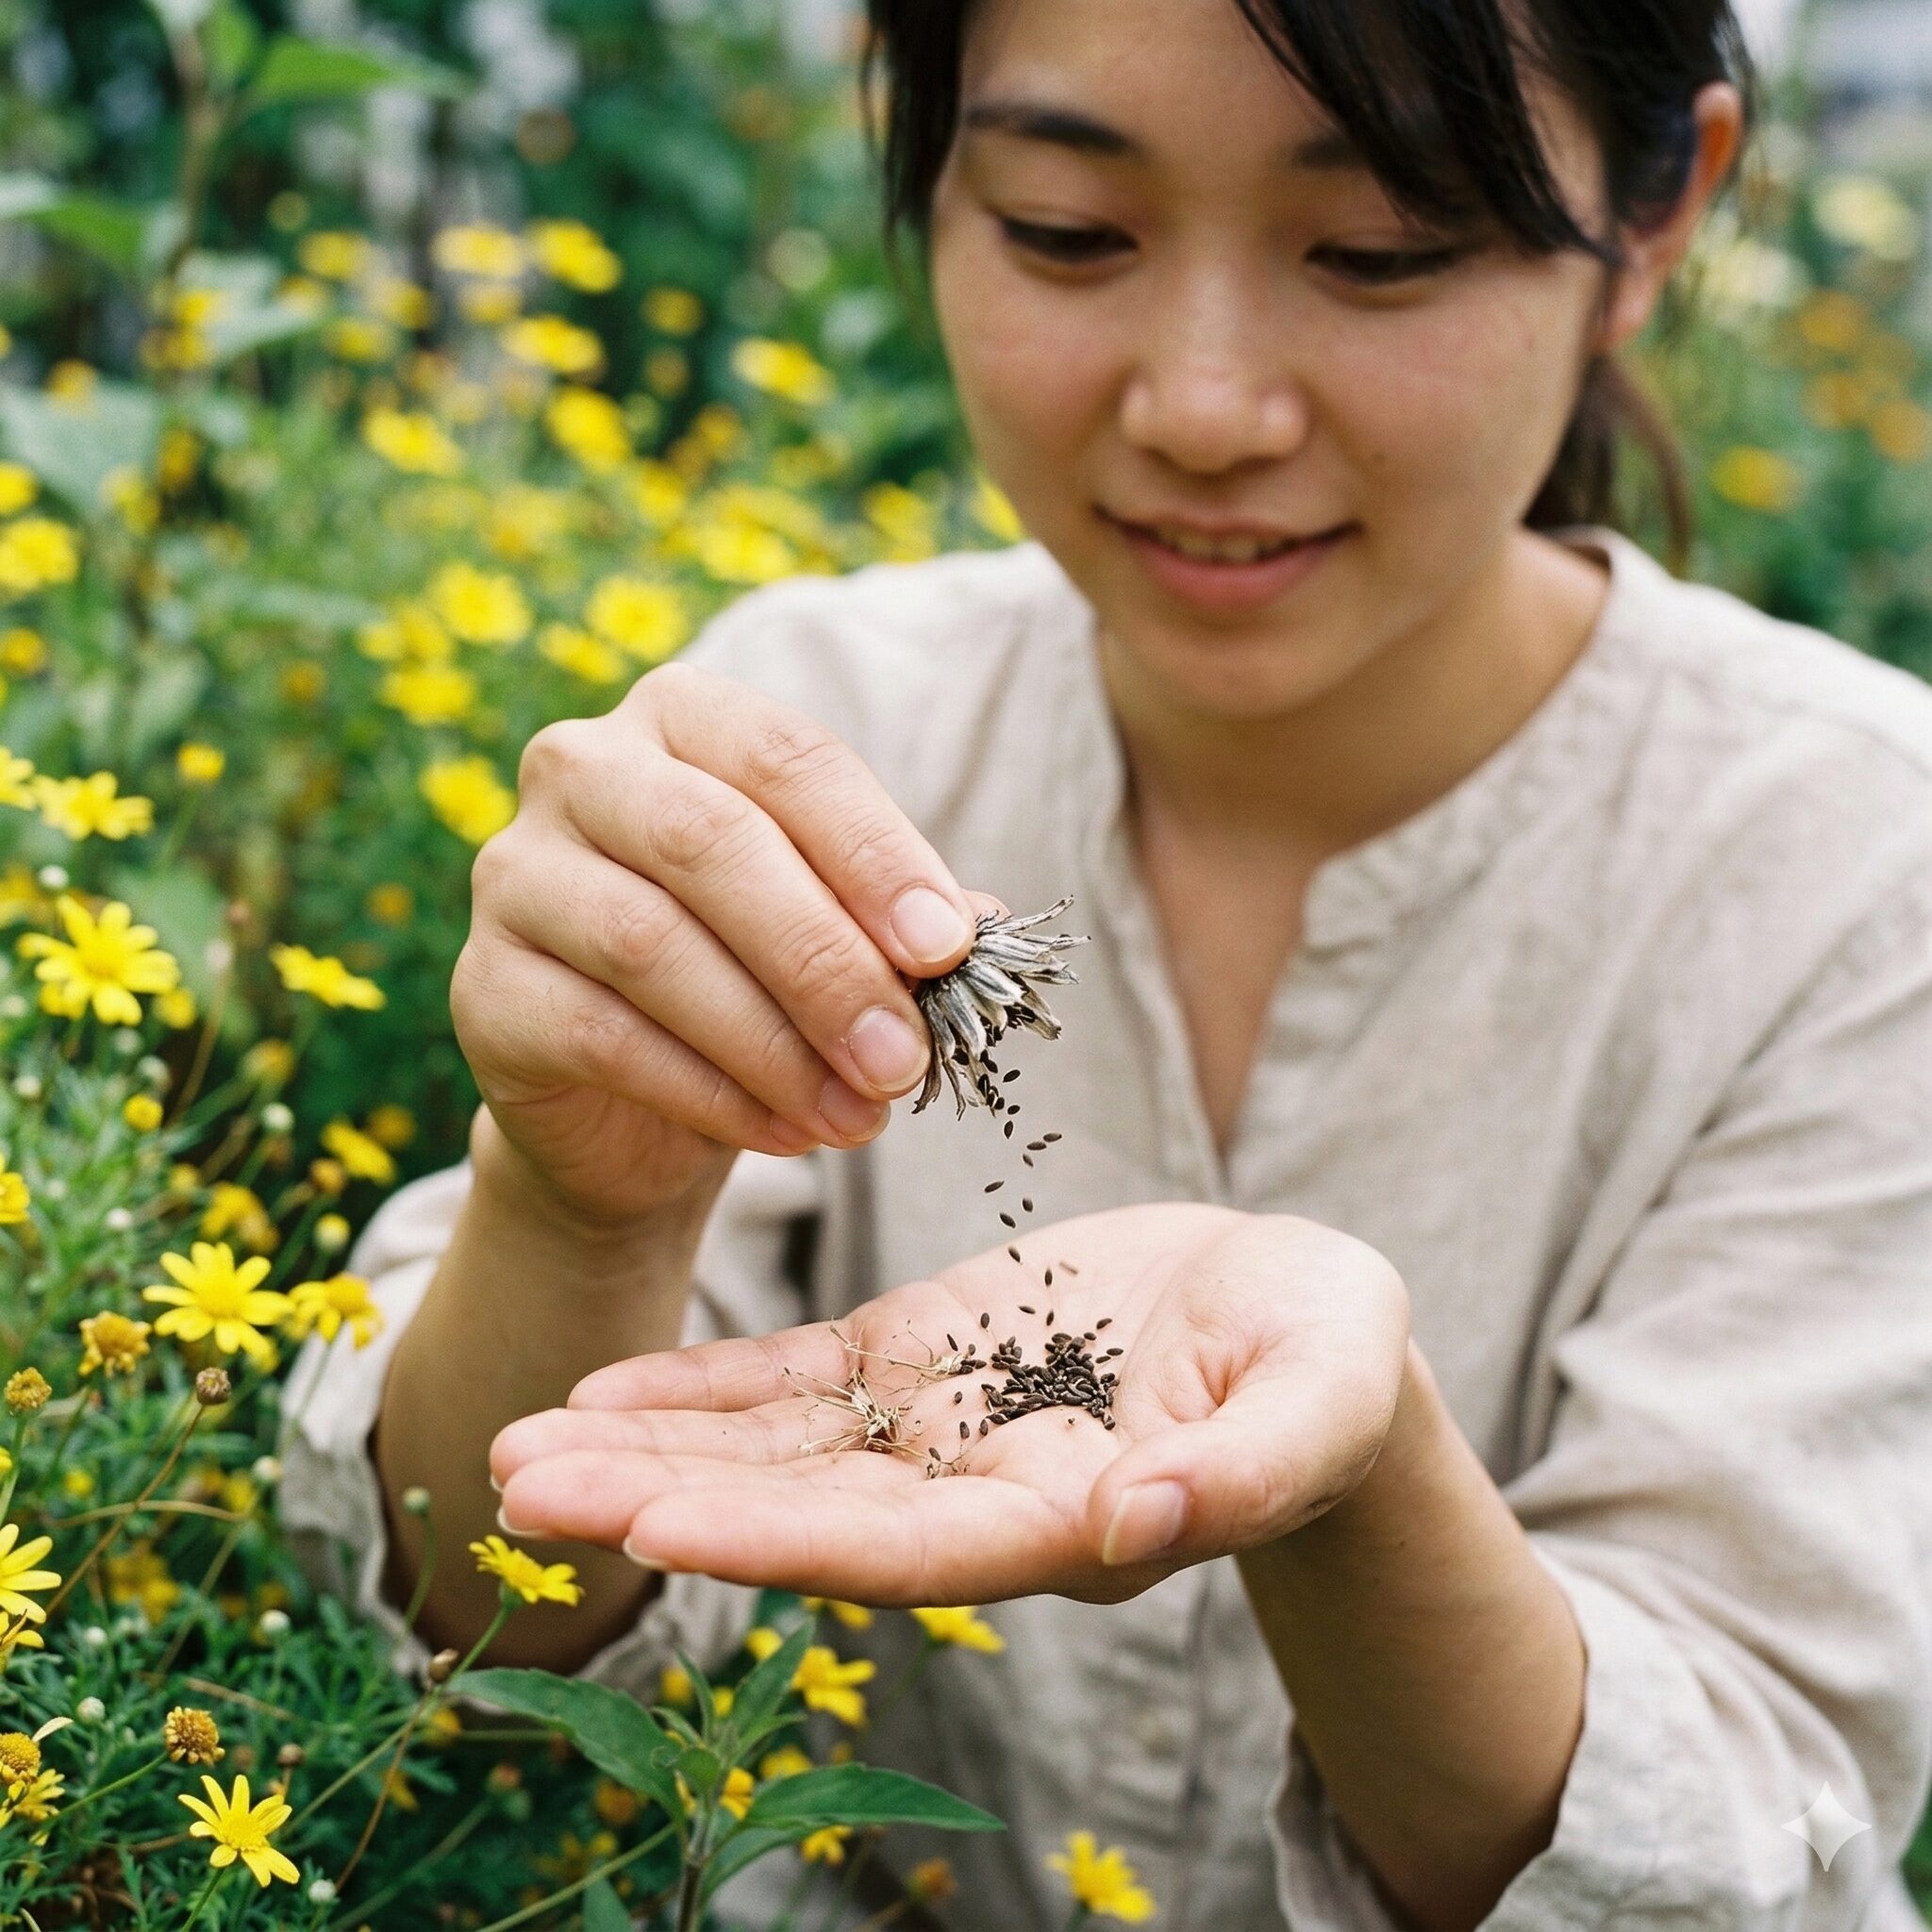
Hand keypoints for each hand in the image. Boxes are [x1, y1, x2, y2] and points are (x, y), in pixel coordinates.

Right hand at [451, 660, 999, 1229]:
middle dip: (825, 960)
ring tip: (861, 1112)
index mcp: (683, 717)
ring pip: (652, 945)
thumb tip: (979, 930)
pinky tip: (787, 1132)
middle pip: (710, 844)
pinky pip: (604, 1036)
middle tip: (906, 1056)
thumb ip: (896, 917)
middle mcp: (581, 768)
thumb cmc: (754, 975)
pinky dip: (712, 1093)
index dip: (874, 853)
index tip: (948, 947)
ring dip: (775, 1042)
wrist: (633, 1100)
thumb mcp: (837, 929)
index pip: (788, 758)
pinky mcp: (483, 989)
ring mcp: (516, 874)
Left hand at [490, 1204, 1411, 1604]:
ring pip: (776, 1448)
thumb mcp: (1319, 1398)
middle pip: (804, 1512)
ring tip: (517, 1448)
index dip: (780, 1539)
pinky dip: (706, 1387)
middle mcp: (976, 1493)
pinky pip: (800, 1379)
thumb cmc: (1331, 1361)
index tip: (655, 1524)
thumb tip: (1136, 1520)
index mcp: (1065, 1519)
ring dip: (649, 1448)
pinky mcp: (926, 1355)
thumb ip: (1242, 1471)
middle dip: (663, 1501)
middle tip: (517, 1490)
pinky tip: (611, 1389)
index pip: (906, 1549)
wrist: (1298, 1314)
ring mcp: (939, 1424)